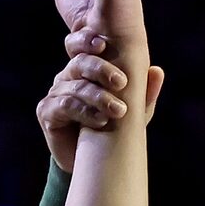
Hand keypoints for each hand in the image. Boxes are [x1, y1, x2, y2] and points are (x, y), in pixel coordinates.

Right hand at [39, 54, 165, 170]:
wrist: (92, 164)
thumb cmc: (113, 130)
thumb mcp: (134, 112)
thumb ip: (144, 92)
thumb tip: (158, 71)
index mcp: (86, 68)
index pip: (82, 45)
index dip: (87, 41)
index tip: (103, 45)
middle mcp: (68, 77)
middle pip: (80, 63)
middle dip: (101, 70)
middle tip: (122, 82)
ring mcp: (56, 93)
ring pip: (76, 87)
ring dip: (99, 98)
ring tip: (118, 111)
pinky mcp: (47, 112)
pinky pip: (65, 106)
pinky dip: (84, 112)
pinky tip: (99, 121)